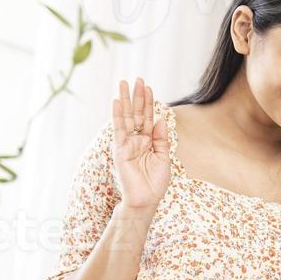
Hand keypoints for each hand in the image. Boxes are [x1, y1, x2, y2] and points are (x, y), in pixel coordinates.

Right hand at [112, 78, 170, 209]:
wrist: (146, 200)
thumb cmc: (155, 183)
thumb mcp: (164, 158)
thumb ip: (161, 138)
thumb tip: (160, 118)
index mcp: (148, 142)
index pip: (147, 118)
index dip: (148, 103)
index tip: (149, 87)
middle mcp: (136, 140)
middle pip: (136, 113)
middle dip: (137, 96)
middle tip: (138, 78)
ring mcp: (127, 144)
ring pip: (126, 117)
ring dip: (125, 100)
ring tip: (124, 83)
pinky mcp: (120, 149)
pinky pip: (118, 129)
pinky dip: (117, 115)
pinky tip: (116, 101)